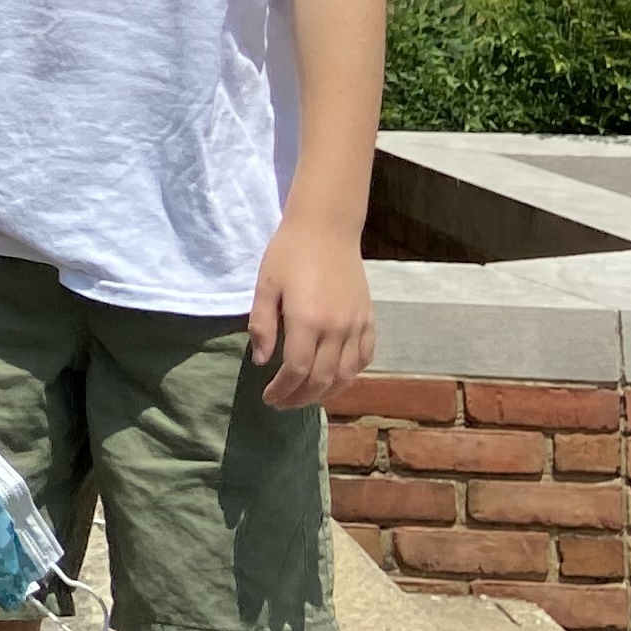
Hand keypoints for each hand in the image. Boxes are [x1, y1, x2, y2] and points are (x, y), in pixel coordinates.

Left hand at [247, 220, 375, 408]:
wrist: (326, 227)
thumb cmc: (289, 253)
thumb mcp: (265, 286)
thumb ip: (262, 325)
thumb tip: (262, 362)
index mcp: (308, 320)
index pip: (297, 371)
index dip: (282, 390)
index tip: (268, 398)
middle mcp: (337, 327)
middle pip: (322, 379)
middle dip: (300, 398)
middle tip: (283, 403)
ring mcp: (357, 324)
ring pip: (346, 374)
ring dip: (326, 393)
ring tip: (305, 396)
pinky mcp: (369, 318)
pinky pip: (366, 357)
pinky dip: (351, 374)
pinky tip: (335, 378)